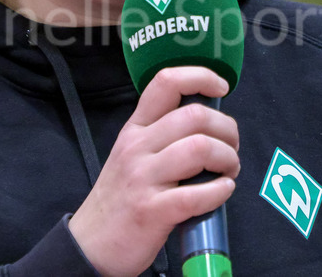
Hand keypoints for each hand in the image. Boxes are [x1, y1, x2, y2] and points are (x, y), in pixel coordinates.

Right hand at [68, 66, 239, 276]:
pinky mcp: (152, 211)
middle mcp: (137, 147)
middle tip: (231, 148)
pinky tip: (222, 191)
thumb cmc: (120, 197)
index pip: (165, 82)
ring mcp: (143, 178)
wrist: (90, 244)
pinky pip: (197, 194)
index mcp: (135, 128)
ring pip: (200, 148)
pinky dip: (221, 191)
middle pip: (194, 115)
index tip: (221, 87)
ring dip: (227, 159)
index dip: (200, 76)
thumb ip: (162, 135)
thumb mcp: (132, 154)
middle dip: (227, 130)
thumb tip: (208, 122)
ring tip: (228, 171)